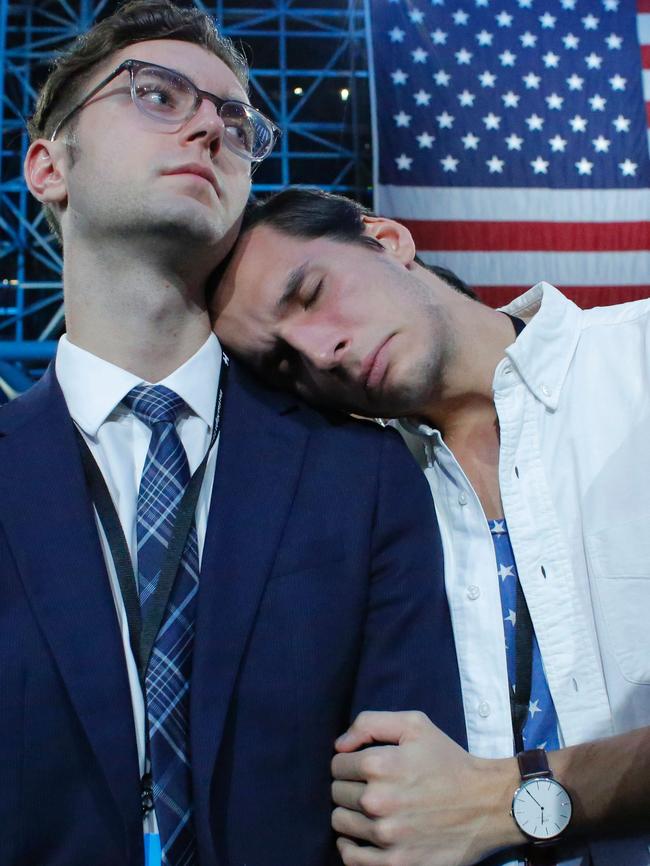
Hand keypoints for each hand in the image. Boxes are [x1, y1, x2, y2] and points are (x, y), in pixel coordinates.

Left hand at [331, 711, 521, 865]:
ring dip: (351, 815)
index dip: (349, 762)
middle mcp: (377, 800)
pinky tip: (361, 838)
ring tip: (371, 810)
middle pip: (337, 793)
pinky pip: (351, 859)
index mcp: (379, 764)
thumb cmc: (449, 761)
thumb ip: (370, 723)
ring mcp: (386, 836)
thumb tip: (339, 746)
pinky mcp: (396, 863)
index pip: (337, 765)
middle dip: (350, 787)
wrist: (488, 804)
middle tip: (372, 788)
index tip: (364, 767)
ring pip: (341, 823)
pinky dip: (350, 848)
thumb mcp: (415, 725)